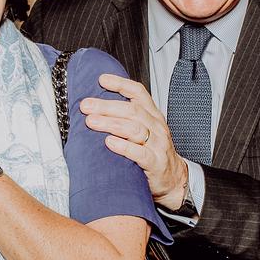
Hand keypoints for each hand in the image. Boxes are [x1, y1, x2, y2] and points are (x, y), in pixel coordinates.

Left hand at [80, 74, 187, 209]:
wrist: (173, 179)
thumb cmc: (154, 153)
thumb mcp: (145, 130)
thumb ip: (127, 118)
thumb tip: (97, 107)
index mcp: (152, 115)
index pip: (138, 93)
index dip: (120, 84)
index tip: (101, 80)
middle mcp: (156, 126)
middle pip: (132, 110)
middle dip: (106, 106)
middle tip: (86, 106)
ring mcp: (158, 144)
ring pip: (134, 129)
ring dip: (110, 124)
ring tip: (91, 122)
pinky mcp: (156, 163)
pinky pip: (140, 153)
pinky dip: (123, 147)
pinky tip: (109, 143)